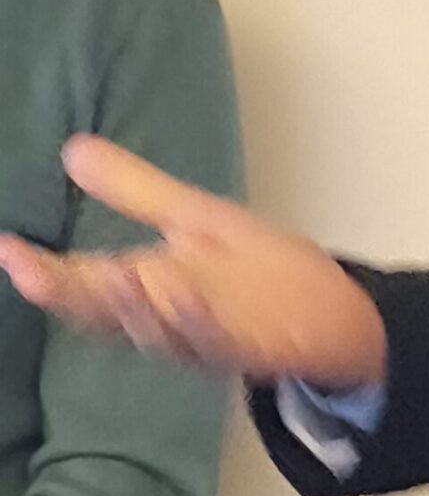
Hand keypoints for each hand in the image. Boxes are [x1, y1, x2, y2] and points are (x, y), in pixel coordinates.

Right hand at [0, 136, 387, 386]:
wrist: (330, 313)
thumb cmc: (254, 269)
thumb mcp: (190, 218)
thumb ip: (133, 191)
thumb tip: (73, 149)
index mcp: (145, 285)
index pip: (80, 282)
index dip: (43, 272)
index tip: (7, 249)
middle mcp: (163, 317)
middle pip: (106, 314)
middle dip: (70, 296)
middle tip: (32, 274)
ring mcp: (204, 336)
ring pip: (155, 330)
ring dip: (131, 307)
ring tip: (111, 274)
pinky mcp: (248, 345)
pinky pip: (215, 338)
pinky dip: (195, 320)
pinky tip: (180, 295)